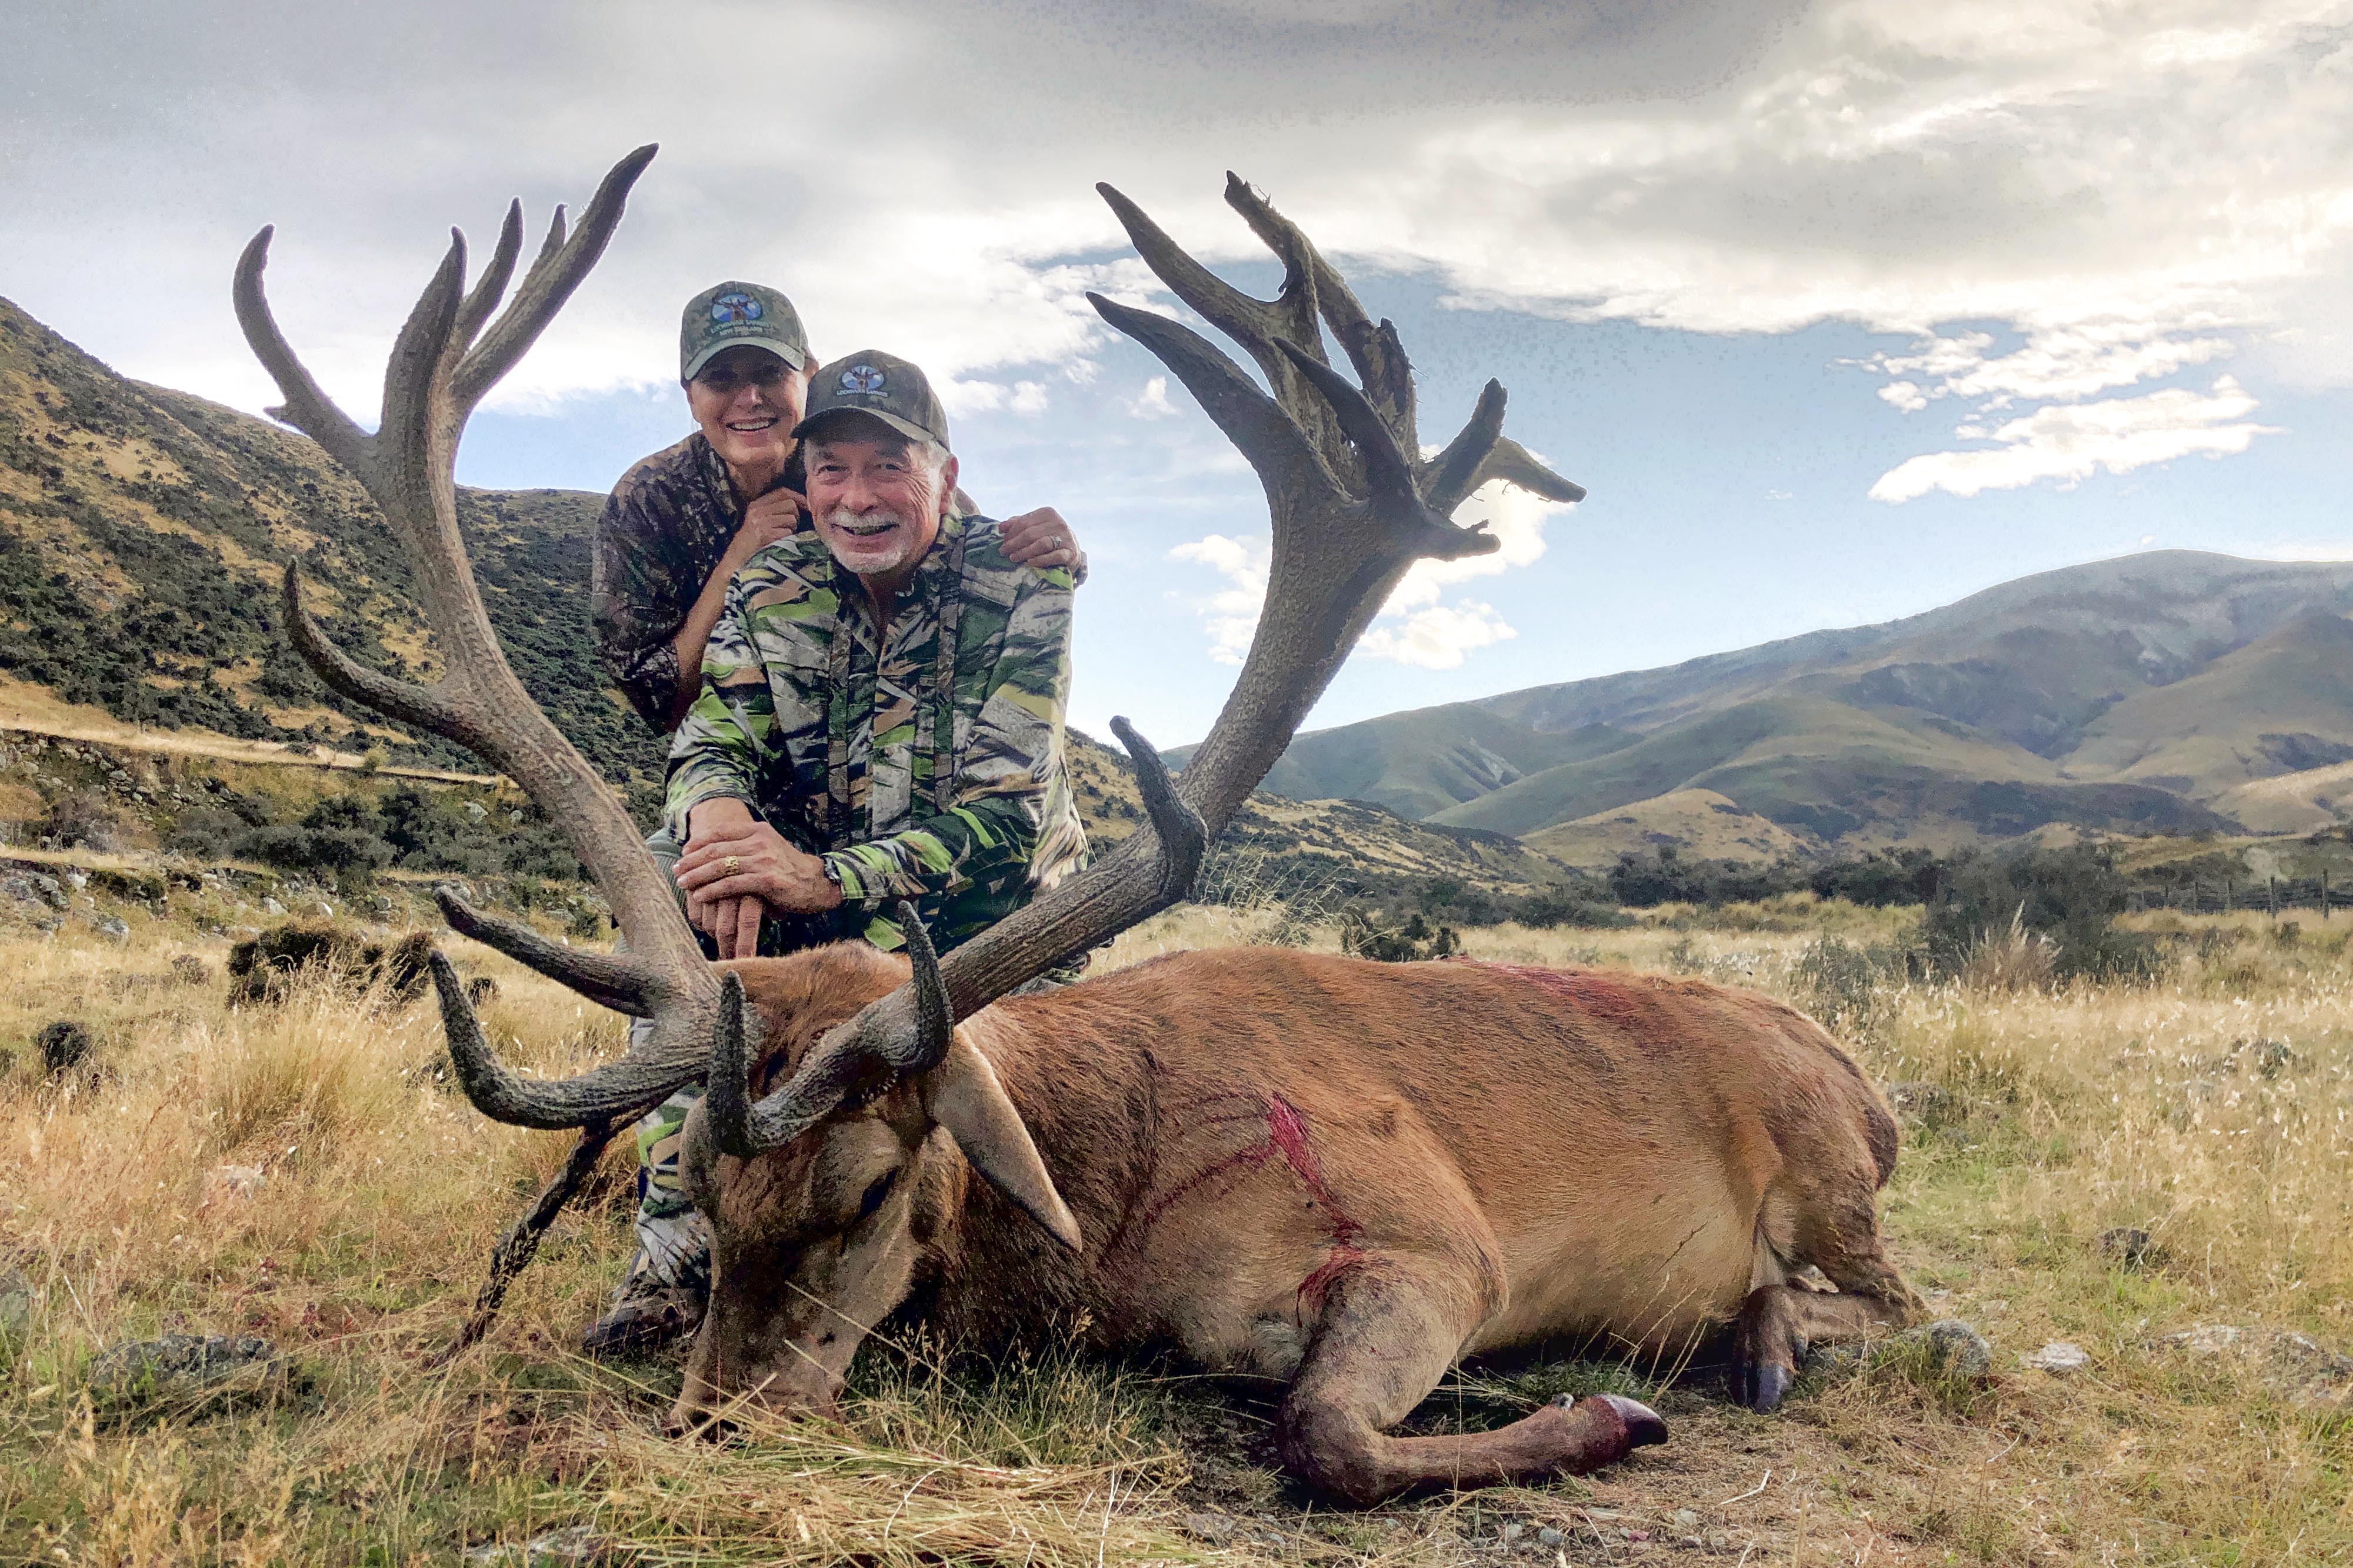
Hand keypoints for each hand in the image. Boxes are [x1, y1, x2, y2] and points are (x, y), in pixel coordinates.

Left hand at [676, 801, 841, 956]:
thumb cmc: (788, 868)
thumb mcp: (768, 848)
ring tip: (683, 884)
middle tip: (676, 871)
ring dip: (697, 877)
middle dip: (691, 861)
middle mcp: (759, 841)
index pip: (719, 832)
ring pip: (720, 867)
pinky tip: (701, 896)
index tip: (683, 854)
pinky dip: (712, 891)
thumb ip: (745, 846)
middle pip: (715, 849)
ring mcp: (764, 860)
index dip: (697, 843)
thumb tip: (715, 852)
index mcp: (758, 830)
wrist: (818, 883)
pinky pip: (732, 885)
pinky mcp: (767, 881)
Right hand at [735, 486, 806, 559]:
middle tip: (790, 526)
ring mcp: (762, 522)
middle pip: (790, 504)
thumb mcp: (759, 520)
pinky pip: (789, 532)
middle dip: (795, 515)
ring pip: (792, 518)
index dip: (797, 497)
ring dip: (792, 528)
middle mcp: (758, 511)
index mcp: (756, 505)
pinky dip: (788, 539)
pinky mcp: (767, 535)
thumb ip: (775, 509)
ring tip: (782, 535)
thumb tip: (802, 502)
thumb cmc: (753, 542)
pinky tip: (780, 543)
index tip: (805, 505)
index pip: (782, 492)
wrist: (738, 560)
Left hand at [1000, 506, 1085, 580]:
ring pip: (1041, 544)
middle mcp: (1058, 523)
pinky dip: (1041, 560)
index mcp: (1048, 513)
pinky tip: (1030, 562)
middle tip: (1004, 552)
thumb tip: (1001, 527)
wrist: (1071, 552)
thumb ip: (1019, 525)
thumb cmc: (1048, 538)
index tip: (1003, 542)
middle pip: (1030, 533)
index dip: (1011, 533)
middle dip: (1014, 543)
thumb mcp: (1034, 528)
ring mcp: (1066, 538)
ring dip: (1024, 552)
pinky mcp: (1071, 553)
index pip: (1024, 522)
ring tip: (1013, 558)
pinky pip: (1054, 556)